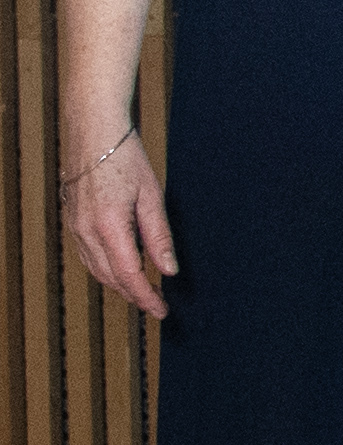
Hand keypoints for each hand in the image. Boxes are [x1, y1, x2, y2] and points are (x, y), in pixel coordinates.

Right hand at [62, 128, 173, 318]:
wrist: (93, 133)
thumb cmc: (125, 158)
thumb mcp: (151, 196)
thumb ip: (159, 236)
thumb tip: (168, 270)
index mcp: (109, 226)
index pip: (128, 275)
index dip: (145, 297)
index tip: (162, 311)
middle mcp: (86, 230)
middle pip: (110, 277)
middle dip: (134, 294)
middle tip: (158, 304)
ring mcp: (75, 226)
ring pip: (96, 268)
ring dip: (119, 284)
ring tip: (144, 291)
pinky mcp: (72, 220)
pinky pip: (87, 255)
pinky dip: (105, 268)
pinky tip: (121, 268)